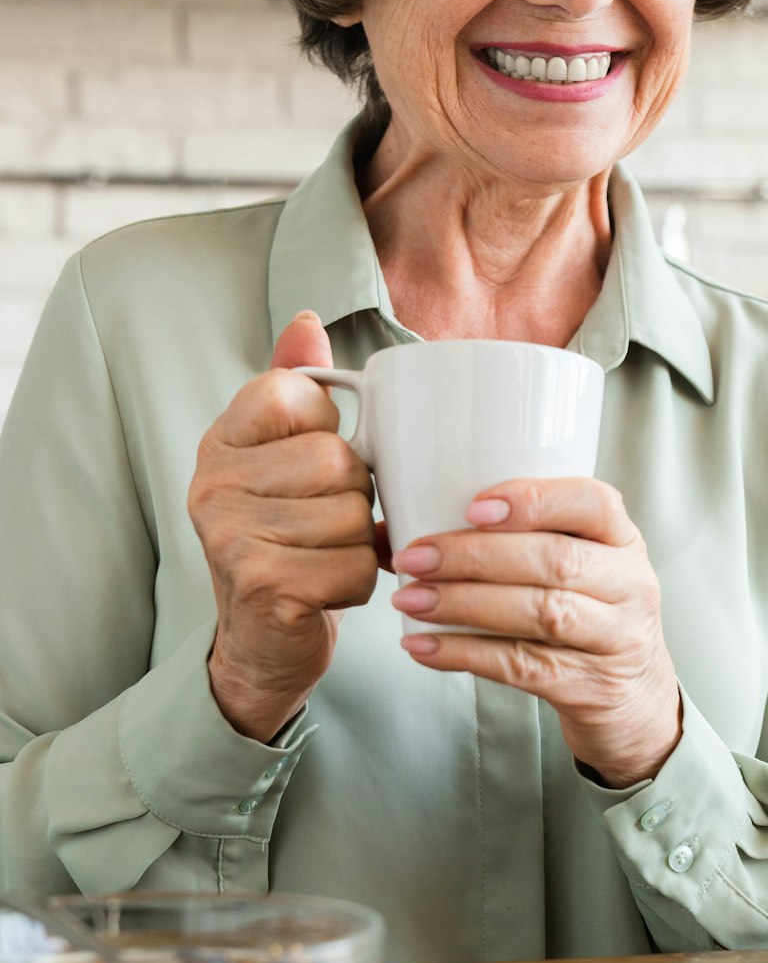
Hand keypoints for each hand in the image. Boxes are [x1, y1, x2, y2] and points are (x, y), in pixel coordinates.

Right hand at [188, 311, 378, 742]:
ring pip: (352, 515)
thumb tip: (305, 322)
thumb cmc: (287, 537)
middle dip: (354, 497)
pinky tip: (328, 589)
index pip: (297, 395)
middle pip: (338, 460)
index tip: (311, 465)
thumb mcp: (285, 456)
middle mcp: (212, 483)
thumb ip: (297, 388)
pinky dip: (359, 582)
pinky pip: (355, 566)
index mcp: (222, 439)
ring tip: (328, 555)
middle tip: (328, 523)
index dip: (329, 430)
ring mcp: (231, 537)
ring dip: (360, 543)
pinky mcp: (264, 587)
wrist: (263, 641)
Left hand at [388, 478, 682, 788]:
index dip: (533, 500)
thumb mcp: (573, 570)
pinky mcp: (591, 687)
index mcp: (621, 540)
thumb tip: (391, 532)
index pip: (592, 503)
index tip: (472, 507)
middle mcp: (628, 585)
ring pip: (541, 613)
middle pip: (556, 561)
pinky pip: (524, 667)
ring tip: (410, 600)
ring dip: (466, 604)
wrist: (636, 702)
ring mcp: (616, 639)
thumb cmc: (587, 618)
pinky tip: (424, 647)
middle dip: (476, 556)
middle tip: (415, 558)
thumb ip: (506, 543)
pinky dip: (468, 654)